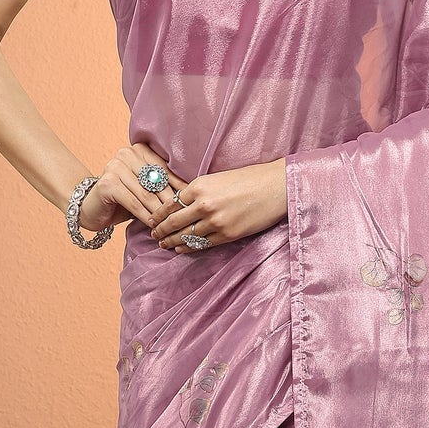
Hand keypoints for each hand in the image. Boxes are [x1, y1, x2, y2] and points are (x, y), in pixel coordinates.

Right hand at [75, 143, 192, 235]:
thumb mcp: (147, 189)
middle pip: (156, 181)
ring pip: (146, 194)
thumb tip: (192, 193)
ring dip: (159, 212)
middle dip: (170, 202)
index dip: (179, 188)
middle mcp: (126, 154)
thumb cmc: (125, 198)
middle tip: (182, 218)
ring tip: (169, 225)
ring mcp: (114, 167)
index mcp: (140, 150)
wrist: (92, 208)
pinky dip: (144, 215)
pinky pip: (133, 202)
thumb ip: (164, 185)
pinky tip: (152, 225)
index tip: (191, 203)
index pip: (165, 169)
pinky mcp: (107, 183)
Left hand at [146, 155, 288, 254]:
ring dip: (171, 241)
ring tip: (164, 244)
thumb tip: (183, 204)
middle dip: (160, 230)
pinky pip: (202, 244)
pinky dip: (188, 248)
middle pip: (173, 222)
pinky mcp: (227, 234)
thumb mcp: (218, 178)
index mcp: (199, 186)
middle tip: (153, 235)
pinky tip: (181, 249)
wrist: (276, 187)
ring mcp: (215, 221)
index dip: (158, 215)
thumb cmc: (250, 179)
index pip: (171, 204)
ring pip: (185, 236)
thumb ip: (200, 191)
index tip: (152, 220)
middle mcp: (203, 204)